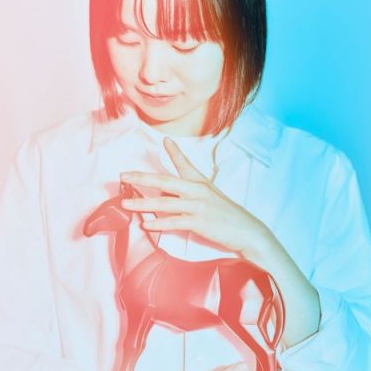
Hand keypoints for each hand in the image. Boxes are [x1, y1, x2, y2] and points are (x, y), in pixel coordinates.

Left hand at [120, 137, 273, 259]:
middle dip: (142, 178)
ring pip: (164, 204)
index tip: (165, 140)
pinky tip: (146, 225)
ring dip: (143, 204)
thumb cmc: (227, 215)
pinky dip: (158, 224)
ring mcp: (198, 206)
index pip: (185, 164)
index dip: (175, 152)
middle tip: (124, 176)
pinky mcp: (199, 222)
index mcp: (200, 183)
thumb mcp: (210, 197)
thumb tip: (167, 192)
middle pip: (164, 181)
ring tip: (126, 203)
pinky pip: (173, 222)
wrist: (247, 230)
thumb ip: (190, 192)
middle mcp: (197, 191)